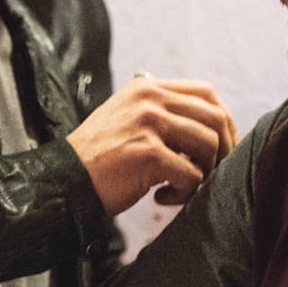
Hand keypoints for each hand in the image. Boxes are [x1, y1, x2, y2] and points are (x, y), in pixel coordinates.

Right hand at [67, 77, 236, 215]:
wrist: (64, 180)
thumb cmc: (98, 158)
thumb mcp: (127, 119)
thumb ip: (161, 114)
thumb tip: (211, 131)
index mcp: (147, 88)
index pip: (205, 93)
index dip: (223, 120)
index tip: (222, 146)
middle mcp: (150, 99)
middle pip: (215, 117)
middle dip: (223, 150)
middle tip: (211, 174)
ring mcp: (149, 124)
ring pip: (209, 145)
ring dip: (204, 173)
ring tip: (181, 187)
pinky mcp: (149, 153)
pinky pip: (192, 175)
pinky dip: (184, 193)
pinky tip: (161, 198)